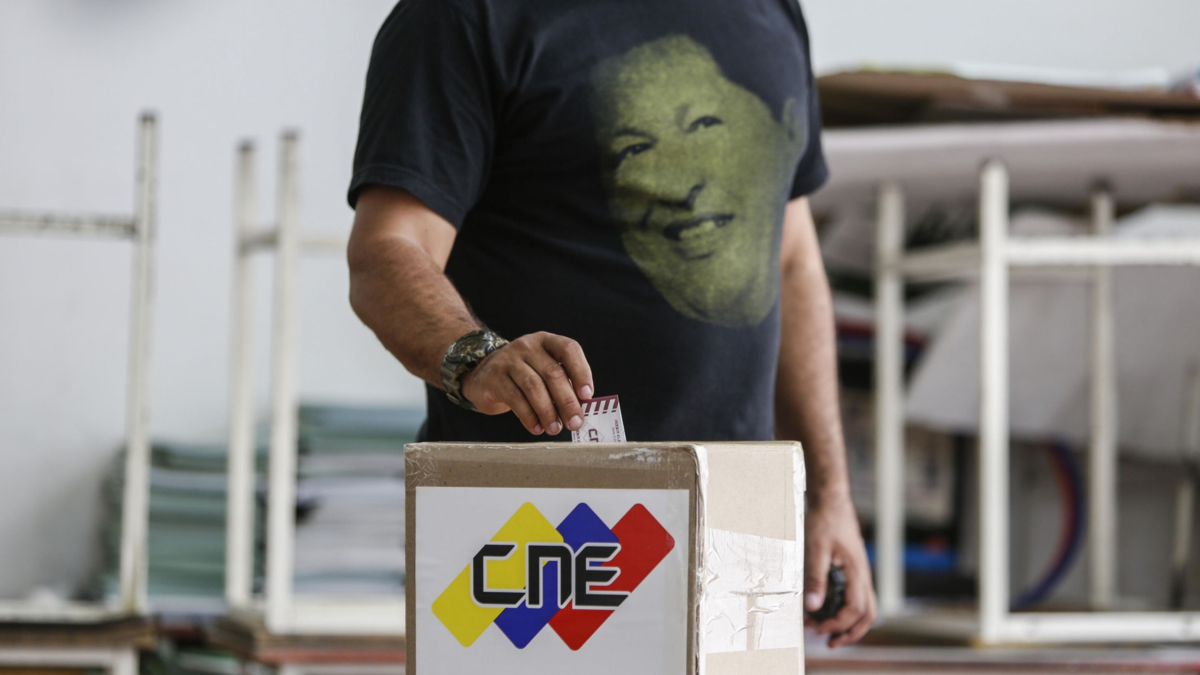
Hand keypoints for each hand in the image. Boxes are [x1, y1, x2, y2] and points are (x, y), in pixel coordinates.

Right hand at [460, 331, 593, 435]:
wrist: (483, 375)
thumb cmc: (523, 376)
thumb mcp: (542, 370)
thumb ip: (562, 384)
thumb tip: (581, 409)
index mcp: (546, 341)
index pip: (569, 349)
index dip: (581, 371)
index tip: (587, 396)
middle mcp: (527, 346)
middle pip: (553, 373)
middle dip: (567, 401)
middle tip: (575, 422)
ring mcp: (508, 360)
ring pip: (534, 386)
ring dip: (548, 411)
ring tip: (555, 429)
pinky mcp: (494, 377)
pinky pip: (515, 398)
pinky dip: (529, 416)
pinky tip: (537, 428)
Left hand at [804, 495, 876, 646]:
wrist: (831, 500)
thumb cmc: (824, 520)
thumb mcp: (815, 549)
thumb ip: (815, 578)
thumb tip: (813, 607)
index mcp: (857, 571)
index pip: (855, 609)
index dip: (838, 624)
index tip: (818, 628)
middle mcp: (864, 574)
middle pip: (869, 614)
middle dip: (851, 632)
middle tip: (830, 642)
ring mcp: (861, 572)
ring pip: (867, 606)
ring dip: (851, 623)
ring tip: (830, 632)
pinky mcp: (855, 568)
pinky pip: (859, 596)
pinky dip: (849, 610)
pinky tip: (831, 610)